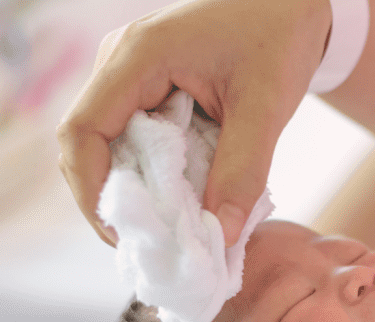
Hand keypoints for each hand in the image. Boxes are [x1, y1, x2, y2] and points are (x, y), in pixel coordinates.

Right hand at [57, 0, 331, 246]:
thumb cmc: (279, 37)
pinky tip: (183, 203)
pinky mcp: (148, 88)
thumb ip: (243, 172)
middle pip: (88, 145)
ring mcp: (130, 75)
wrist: (292, 3)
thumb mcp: (267, 108)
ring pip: (111, 146)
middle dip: (115, 200)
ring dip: (137, 190)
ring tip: (170, 231)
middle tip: (151, 245)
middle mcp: (120, 63)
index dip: (93, 191)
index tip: (125, 236)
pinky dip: (155, 176)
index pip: (83, 132)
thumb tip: (221, 236)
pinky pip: (135, 139)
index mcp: (137, 57)